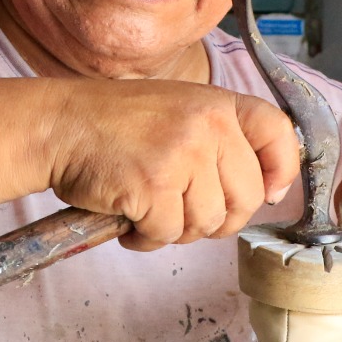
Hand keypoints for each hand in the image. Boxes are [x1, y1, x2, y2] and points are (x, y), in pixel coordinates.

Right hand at [45, 80, 299, 250]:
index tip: (266, 192)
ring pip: (207, 223)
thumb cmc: (117, 125)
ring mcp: (182, 156)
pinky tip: (129, 218)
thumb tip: (266, 192)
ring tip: (148, 208)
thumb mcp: (180, 111)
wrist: (61, 125)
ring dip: (176, 228)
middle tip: (182, 210)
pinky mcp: (153, 186)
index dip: (280, 170)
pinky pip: (168, 234)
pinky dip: (146, 237)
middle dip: (217, 218)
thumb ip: (221, 141)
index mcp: (219, 104)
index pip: (278, 134)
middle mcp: (208, 126)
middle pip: (246, 198)